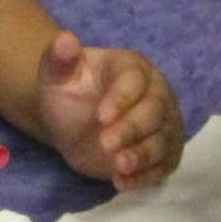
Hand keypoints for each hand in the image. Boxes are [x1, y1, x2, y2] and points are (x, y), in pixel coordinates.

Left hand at [34, 32, 183, 187]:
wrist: (74, 122)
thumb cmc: (68, 94)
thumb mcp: (56, 76)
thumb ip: (59, 59)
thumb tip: (65, 39)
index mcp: (133, 68)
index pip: (135, 81)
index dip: (122, 98)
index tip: (101, 116)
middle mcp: (157, 93)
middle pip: (155, 111)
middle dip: (133, 129)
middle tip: (106, 144)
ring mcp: (164, 124)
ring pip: (164, 139)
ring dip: (144, 155)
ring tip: (119, 166)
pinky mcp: (164, 152)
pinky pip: (164, 164)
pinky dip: (147, 176)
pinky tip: (123, 182)